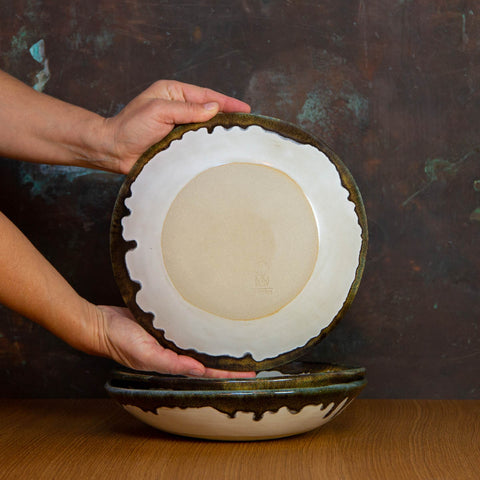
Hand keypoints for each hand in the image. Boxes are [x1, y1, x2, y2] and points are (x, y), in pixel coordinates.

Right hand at [95, 305, 254, 377]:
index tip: (249, 373)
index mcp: (172, 363)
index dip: (227, 373)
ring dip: (216, 343)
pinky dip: (201, 328)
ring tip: (238, 340)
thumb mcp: (146, 355)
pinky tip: (211, 322)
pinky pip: (188, 327)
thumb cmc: (120, 341)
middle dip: (228, 359)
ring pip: (199, 342)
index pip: (206, 370)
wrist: (101, 323)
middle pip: (206, 357)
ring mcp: (170, 338)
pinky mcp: (166, 324)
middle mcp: (174, 352)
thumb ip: (172, 364)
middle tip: (251, 356)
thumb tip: (199, 371)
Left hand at [97, 80, 250, 173]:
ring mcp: (179, 128)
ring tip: (238, 138)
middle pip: (209, 111)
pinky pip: (197, 144)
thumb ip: (187, 109)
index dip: (226, 102)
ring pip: (205, 129)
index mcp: (173, 93)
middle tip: (247, 125)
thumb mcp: (159, 111)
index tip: (245, 109)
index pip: (206, 96)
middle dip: (227, 117)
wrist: (114, 151)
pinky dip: (208, 147)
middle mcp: (178, 109)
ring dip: (219, 133)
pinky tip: (220, 151)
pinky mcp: (177, 145)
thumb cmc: (131, 127)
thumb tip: (214, 108)